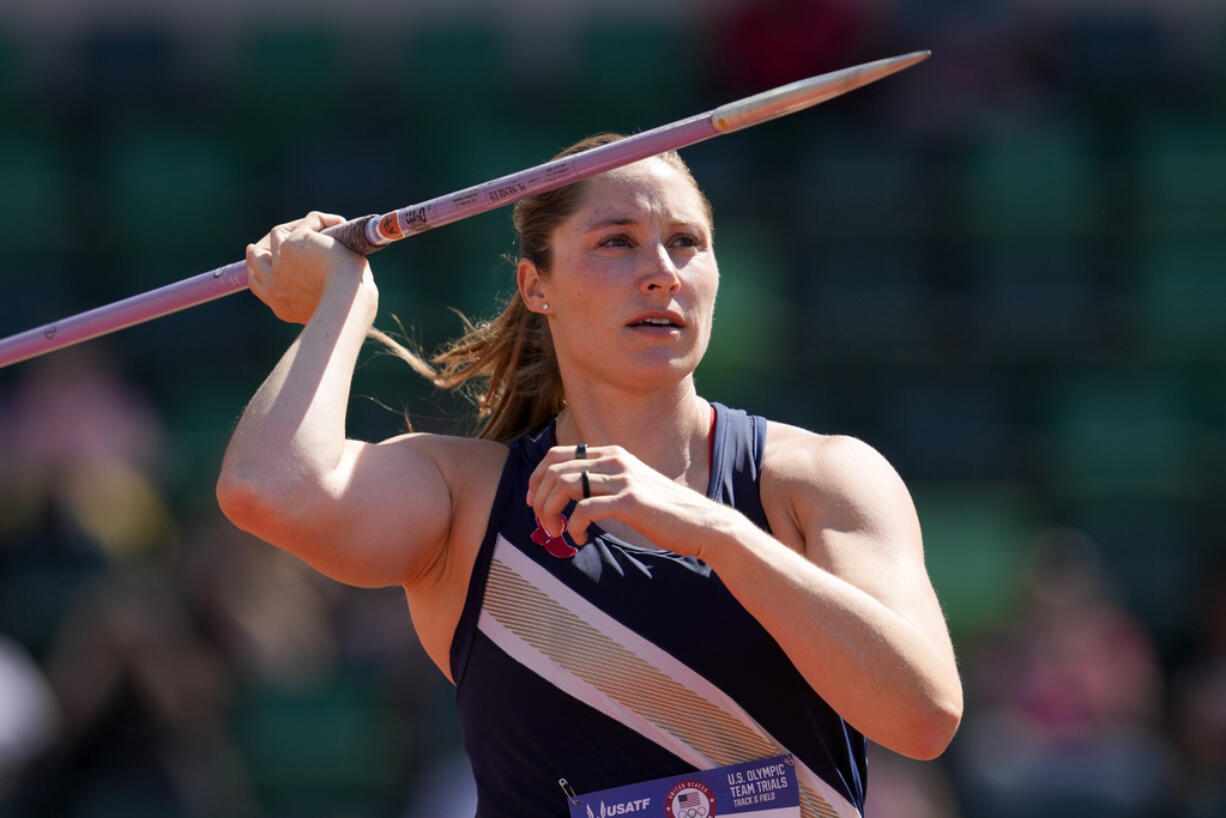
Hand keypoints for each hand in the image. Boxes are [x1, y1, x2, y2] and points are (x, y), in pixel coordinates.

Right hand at [246, 211, 374, 323]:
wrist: (350, 303)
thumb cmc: (350, 309)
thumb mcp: (328, 307)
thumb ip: (318, 295)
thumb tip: (328, 275)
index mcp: (283, 307)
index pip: (260, 285)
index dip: (263, 269)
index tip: (270, 258)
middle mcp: (274, 286)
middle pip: (256, 257)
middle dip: (265, 245)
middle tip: (282, 235)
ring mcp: (280, 264)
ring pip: (278, 234)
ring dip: (301, 228)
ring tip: (326, 230)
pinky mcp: (293, 245)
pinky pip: (307, 223)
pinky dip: (323, 221)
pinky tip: (340, 224)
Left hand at [525, 444, 732, 558]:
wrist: (701, 523)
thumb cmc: (663, 511)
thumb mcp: (630, 486)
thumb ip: (604, 482)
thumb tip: (569, 494)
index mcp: (612, 453)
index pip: (556, 455)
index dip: (537, 478)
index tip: (534, 502)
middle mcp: (615, 460)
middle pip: (554, 470)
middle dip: (540, 499)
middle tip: (544, 524)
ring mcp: (623, 479)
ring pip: (564, 487)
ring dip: (551, 513)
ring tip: (557, 532)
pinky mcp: (630, 501)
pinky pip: (584, 509)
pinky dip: (573, 527)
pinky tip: (579, 539)